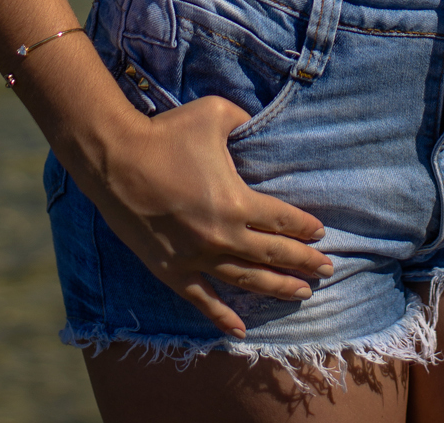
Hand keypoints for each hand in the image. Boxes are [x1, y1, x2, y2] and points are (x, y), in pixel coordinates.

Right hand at [70, 94, 333, 336]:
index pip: (282, 220)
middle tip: (326, 270)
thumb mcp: (216, 113)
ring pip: (246, 281)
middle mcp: (223, 236)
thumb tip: (255, 123)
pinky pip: (202, 300)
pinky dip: (223, 317)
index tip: (320, 234)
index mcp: (237, 202)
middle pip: (272, 255)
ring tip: (301, 293)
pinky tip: (241, 329)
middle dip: (303, 263)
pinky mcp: (172, 270)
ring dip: (276, 288)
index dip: (304, 227)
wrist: (117, 159)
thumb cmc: (167, 133)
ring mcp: (197, 258)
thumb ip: (244, 120)